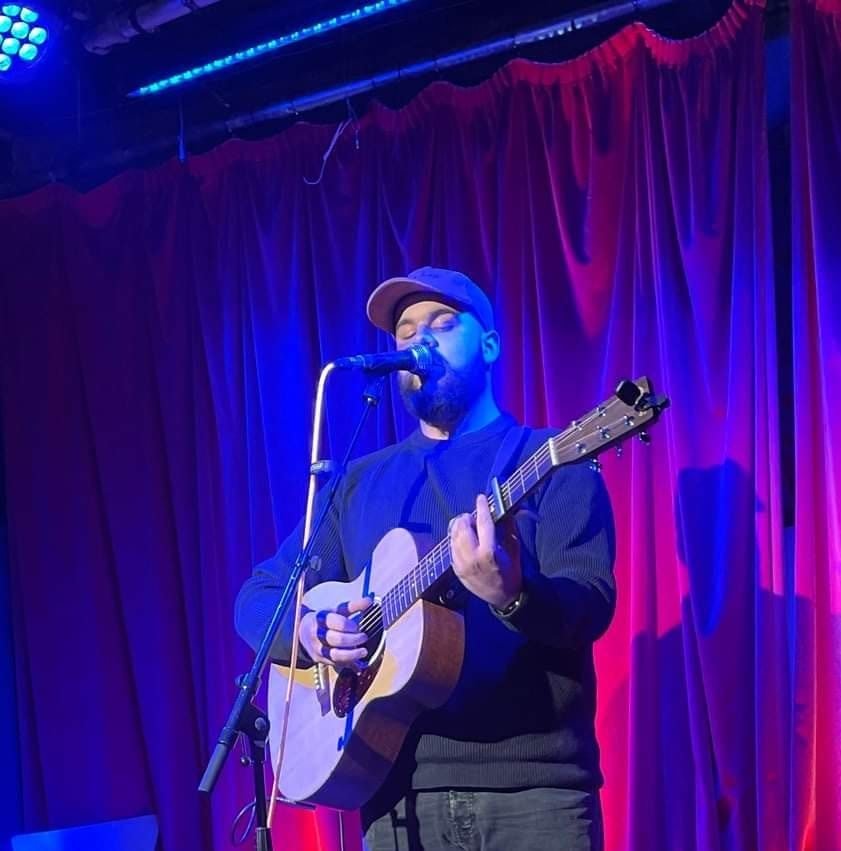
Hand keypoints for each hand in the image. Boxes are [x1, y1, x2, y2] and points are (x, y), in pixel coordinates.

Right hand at [299, 597, 372, 669]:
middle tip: (364, 637)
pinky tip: (359, 663)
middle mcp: (318, 634)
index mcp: (321, 618)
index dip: (350, 625)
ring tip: (363, 651)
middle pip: (337, 639)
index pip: (337, 622)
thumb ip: (353, 606)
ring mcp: (318, 648)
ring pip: (336, 655)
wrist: (303, 631)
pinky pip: (336, 663)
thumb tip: (369, 600)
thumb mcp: (336, 610)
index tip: (357, 626)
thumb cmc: (324, 619)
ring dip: (353, 654)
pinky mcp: (320, 659)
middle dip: (354, 639)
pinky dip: (349, 663)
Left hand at [449, 494, 521, 609]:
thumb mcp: (513, 548)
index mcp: (489, 552)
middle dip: (467, 517)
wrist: (503, 597)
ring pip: (453, 536)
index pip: (483, 523)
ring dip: (460, 527)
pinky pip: (452, 547)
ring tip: (469, 526)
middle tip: (474, 516)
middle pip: (462, 527)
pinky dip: (457, 539)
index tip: (481, 498)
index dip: (481, 508)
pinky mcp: (455, 569)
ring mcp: (461, 565)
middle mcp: (472, 558)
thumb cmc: (511, 571)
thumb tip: (505, 507)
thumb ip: (508, 526)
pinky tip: (466, 540)